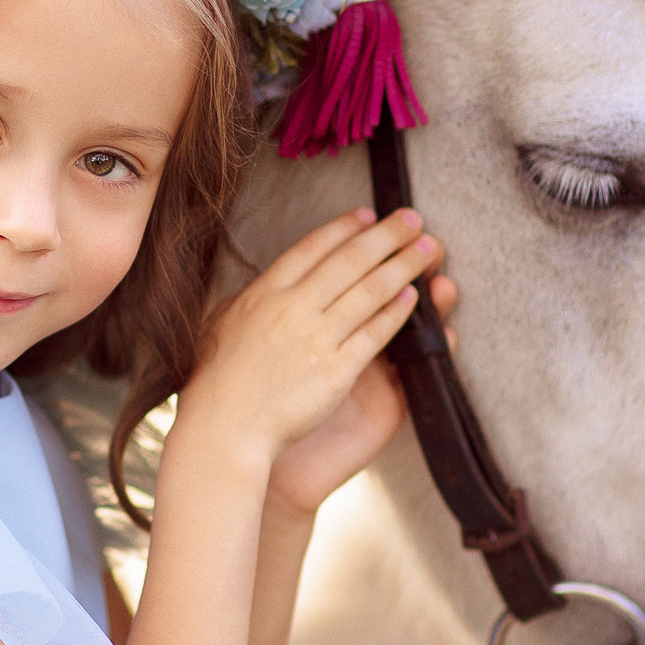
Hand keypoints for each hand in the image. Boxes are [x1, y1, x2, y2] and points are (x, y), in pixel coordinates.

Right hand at [173, 208, 444, 483]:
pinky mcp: (335, 371)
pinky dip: (396, 312)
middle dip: (387, 235)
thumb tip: (266, 283)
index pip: (312, 247)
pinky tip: (413, 297)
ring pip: (369, 291)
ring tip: (428, 249)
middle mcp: (292, 308)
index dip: (344, 227)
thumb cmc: (216, 383)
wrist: (223, 430)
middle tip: (413, 218)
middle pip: (349, 260)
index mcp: (264, 294)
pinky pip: (374, 334)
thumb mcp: (221, 324)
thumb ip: (249, 300)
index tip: (368, 214)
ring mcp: (316, 339)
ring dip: (402, 265)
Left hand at [265, 269, 456, 518]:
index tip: (380, 221)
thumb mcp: (271, 350)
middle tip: (428, 244)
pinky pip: (419, 372)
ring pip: (414, 329)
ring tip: (445, 285)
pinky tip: (450, 333)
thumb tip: (292, 281)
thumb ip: (285, 317)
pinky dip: (436, 352)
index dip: (367, 250)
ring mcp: (378, 371)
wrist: (272, 462)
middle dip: (406, 267)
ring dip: (432, 306)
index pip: (352, 276)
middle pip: (390, 294)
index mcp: (324, 324)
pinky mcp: (390, 404)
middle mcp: (355, 342)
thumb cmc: (264, 404)